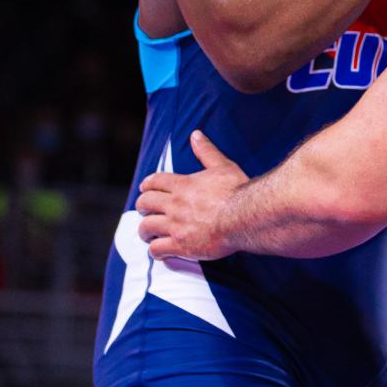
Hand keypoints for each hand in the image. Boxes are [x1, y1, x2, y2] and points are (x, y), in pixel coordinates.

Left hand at [137, 131, 248, 261]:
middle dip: (142, 206)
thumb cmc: (238, 191)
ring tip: (147, 234)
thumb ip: (206, 151)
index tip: (145, 189)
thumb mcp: (222, 166)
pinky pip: (157, 249)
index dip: (147, 185)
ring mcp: (175, 225)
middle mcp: (174, 204)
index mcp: (183, 185)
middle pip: (146, 203)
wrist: (245, 216)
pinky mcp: (181, 245)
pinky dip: (156, 251)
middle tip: (144, 211)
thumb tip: (196, 134)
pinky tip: (160, 252)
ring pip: (146, 227)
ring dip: (144, 231)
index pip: (155, 182)